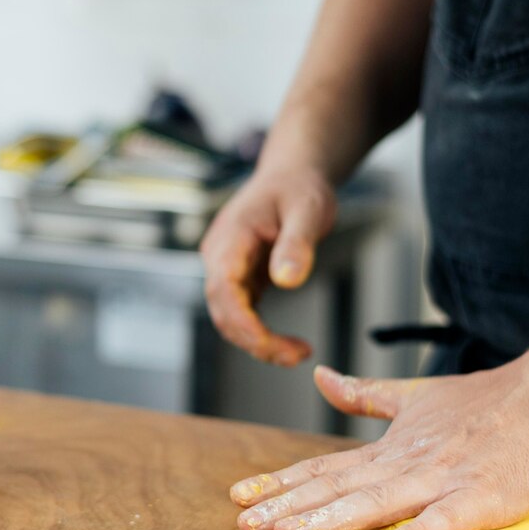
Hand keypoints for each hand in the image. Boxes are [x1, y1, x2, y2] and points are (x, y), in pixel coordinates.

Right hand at [199, 167, 336, 365]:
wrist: (292, 174)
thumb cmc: (299, 187)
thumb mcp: (308, 210)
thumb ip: (296, 244)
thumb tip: (287, 281)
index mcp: (231, 237)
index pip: (224, 290)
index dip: (243, 323)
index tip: (272, 345)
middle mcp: (220, 255)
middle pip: (222, 310)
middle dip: (254, 340)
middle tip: (296, 355)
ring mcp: (226, 267)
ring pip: (229, 316)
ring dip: (257, 341)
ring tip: (296, 353)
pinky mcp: (239, 277)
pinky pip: (241, 312)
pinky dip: (259, 332)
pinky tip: (286, 343)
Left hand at [229, 362, 528, 529]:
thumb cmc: (486, 402)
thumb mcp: (415, 397)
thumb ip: (364, 395)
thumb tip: (319, 377)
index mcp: (390, 449)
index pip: (325, 468)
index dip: (281, 483)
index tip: (237, 496)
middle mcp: (407, 464)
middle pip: (337, 489)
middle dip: (288, 507)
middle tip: (243, 523)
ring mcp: (444, 480)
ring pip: (378, 502)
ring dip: (331, 518)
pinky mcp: (484, 497)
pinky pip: (449, 519)